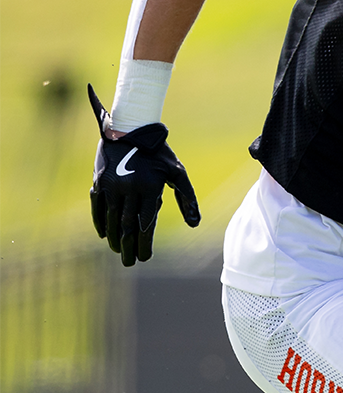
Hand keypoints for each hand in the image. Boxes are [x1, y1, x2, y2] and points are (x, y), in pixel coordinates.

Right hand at [87, 84, 199, 266]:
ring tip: (119, 252)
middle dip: (129, 246)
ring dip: (114, 238)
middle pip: (127, 225)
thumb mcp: (177, 172)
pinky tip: (104, 235)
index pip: (146, 223)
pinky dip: (100, 222)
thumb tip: (194, 224)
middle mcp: (129, 187)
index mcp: (150, 187)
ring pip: (111, 218)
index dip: (145, 242)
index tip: (146, 257)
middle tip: (131, 262)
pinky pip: (98, 207)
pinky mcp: (99, 181)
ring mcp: (111, 185)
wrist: (131, 130)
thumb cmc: (159, 154)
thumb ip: (187, 198)